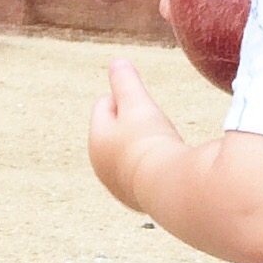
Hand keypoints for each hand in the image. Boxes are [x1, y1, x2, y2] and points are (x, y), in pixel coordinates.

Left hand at [89, 57, 183, 210]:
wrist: (167, 187)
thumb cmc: (149, 141)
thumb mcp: (137, 104)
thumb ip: (125, 82)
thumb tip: (116, 62)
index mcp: (96, 139)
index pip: (103, 106)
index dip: (123, 97)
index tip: (143, 100)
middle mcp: (101, 165)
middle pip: (113, 133)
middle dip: (131, 123)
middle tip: (153, 122)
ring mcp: (118, 185)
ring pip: (127, 156)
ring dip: (142, 147)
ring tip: (161, 144)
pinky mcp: (137, 200)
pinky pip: (141, 176)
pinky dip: (150, 168)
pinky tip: (165, 167)